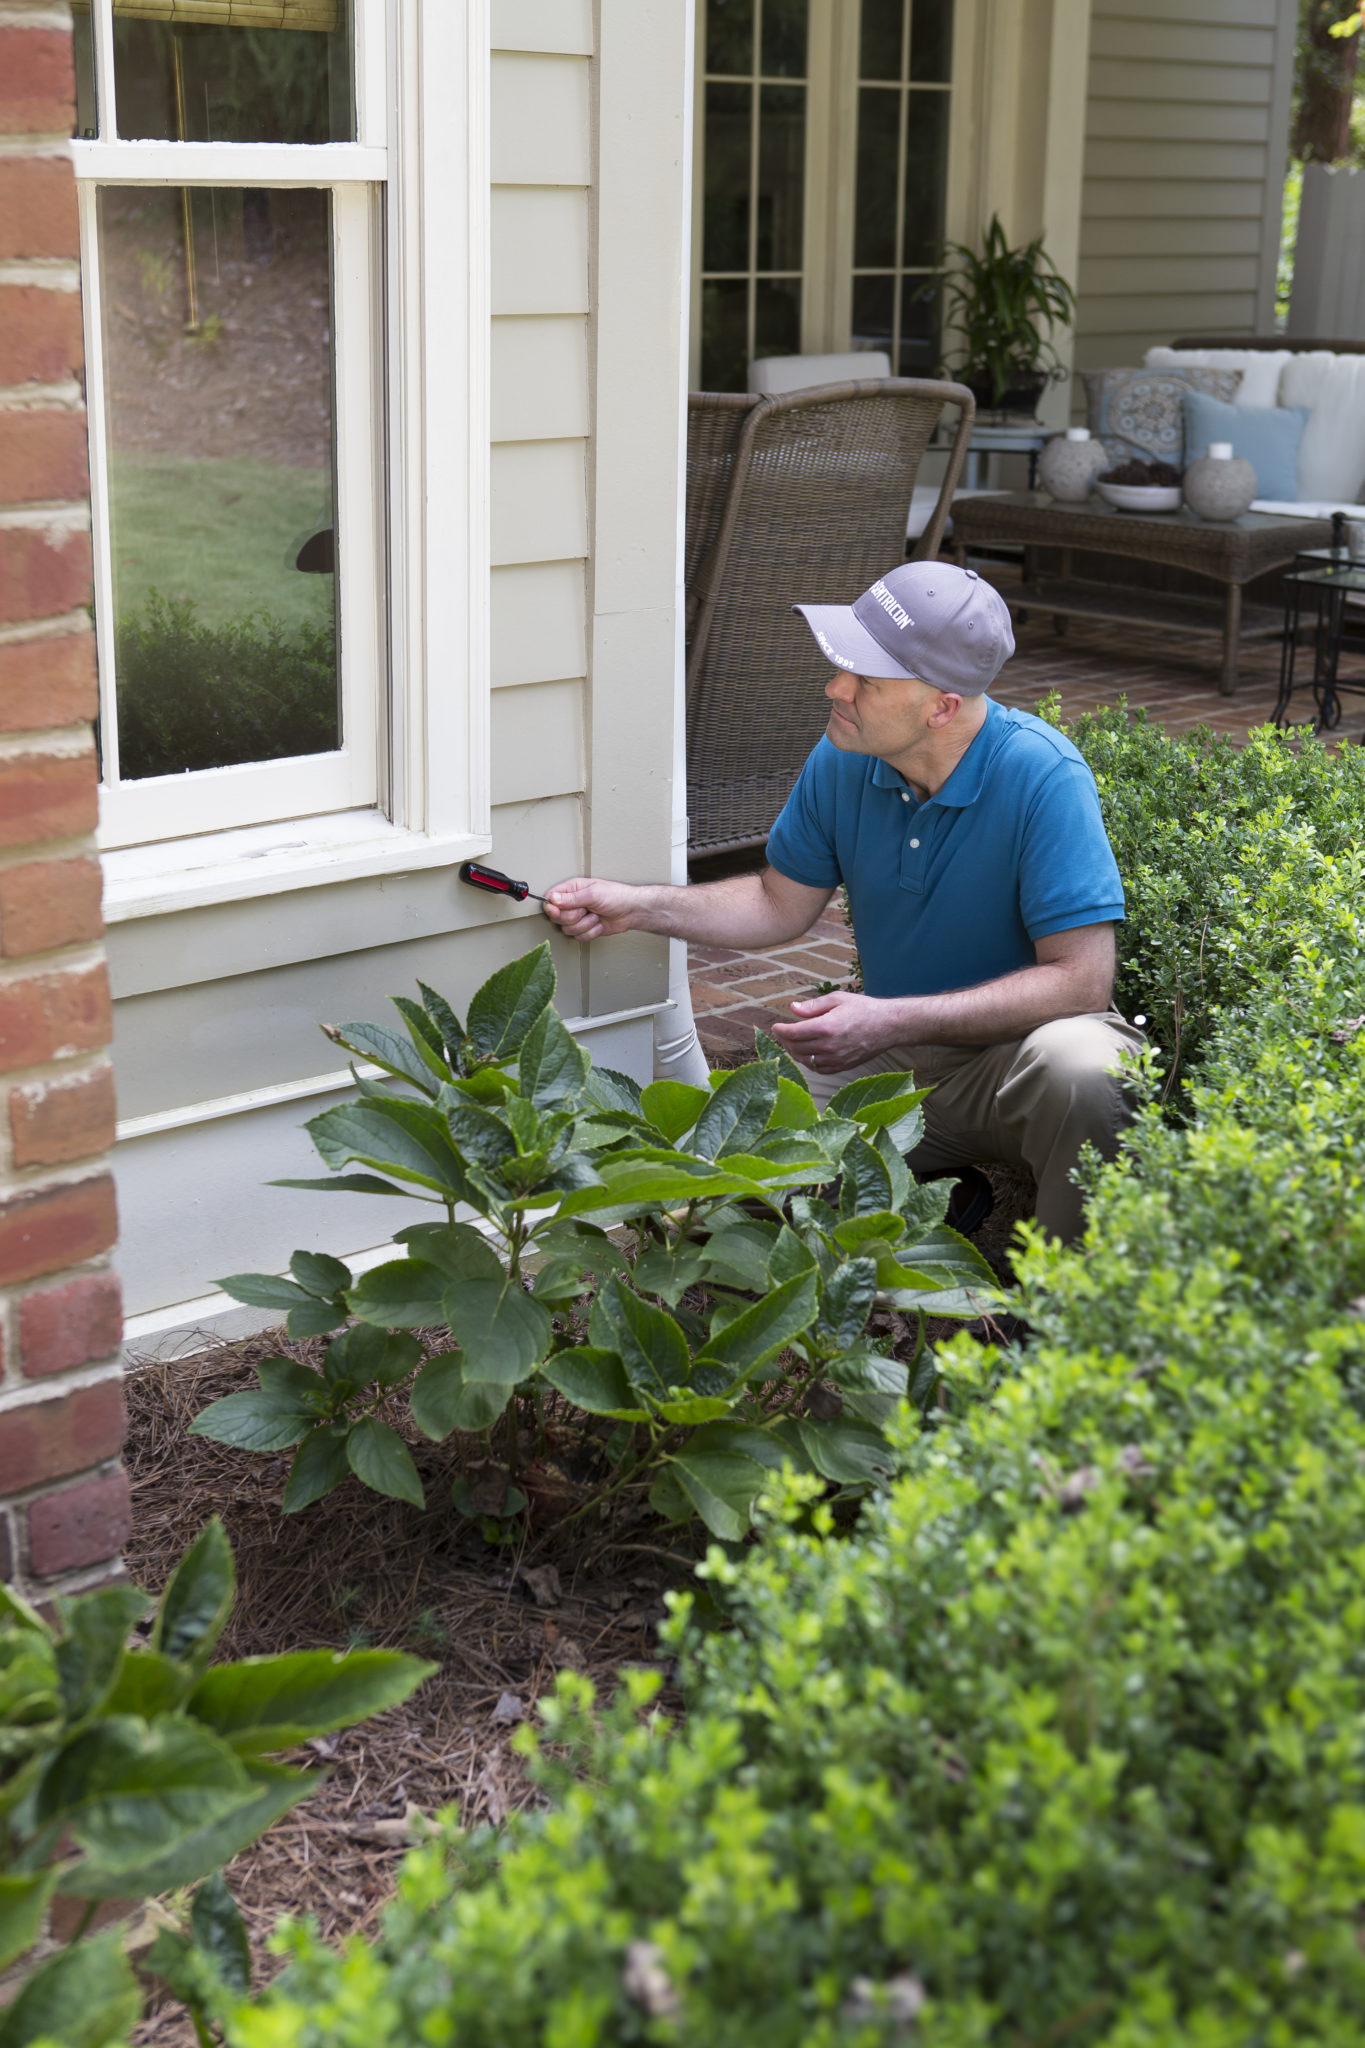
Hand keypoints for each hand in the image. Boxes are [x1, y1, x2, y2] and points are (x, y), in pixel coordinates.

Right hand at [541, 876, 643, 940]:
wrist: (631, 911)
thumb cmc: (616, 896)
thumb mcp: (593, 894)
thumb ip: (571, 898)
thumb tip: (553, 899)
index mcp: (571, 889)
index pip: (550, 899)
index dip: (552, 907)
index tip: (558, 911)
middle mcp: (572, 903)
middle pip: (557, 917)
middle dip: (573, 917)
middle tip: (586, 910)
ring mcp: (578, 917)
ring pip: (567, 929)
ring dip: (584, 925)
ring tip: (595, 916)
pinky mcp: (584, 929)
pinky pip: (578, 937)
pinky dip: (591, 933)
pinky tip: (599, 924)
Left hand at [770, 989, 901, 1074]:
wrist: (889, 1026)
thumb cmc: (864, 1009)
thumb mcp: (838, 999)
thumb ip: (813, 1006)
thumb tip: (793, 1008)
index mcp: (826, 1027)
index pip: (793, 1033)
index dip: (780, 1030)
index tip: (776, 1026)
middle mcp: (829, 1046)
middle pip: (796, 1047)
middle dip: (785, 1040)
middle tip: (783, 1033)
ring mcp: (836, 1059)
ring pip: (805, 1060)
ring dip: (795, 1052)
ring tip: (793, 1043)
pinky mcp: (842, 1067)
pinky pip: (819, 1069)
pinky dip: (809, 1063)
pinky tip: (807, 1054)